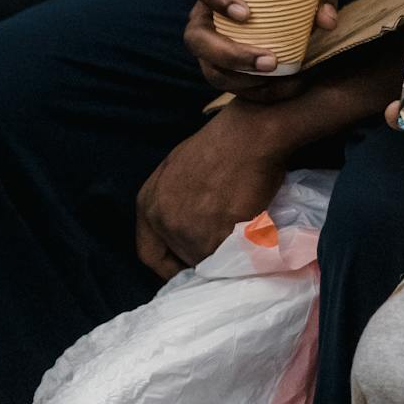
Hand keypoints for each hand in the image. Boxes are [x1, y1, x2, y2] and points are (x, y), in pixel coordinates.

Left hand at [136, 102, 292, 277]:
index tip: (189, 267)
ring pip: (208, 262)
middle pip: (182, 259)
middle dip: (203, 256)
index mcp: (148, 205)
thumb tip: (188, 225)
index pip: (149, 254)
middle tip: (225, 246)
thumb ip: (173, 203)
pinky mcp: (218, 238)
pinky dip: (242, 254)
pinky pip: (229, 259)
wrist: (249, 136)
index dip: (170, 266)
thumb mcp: (176, 170)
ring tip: (243, 240)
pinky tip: (255, 238)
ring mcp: (189, 232)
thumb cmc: (220, 143)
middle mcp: (163, 222)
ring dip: (224, 256)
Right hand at [183, 0, 338, 101]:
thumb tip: (327, 21)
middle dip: (230, 53)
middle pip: (195, 37)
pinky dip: (257, 92)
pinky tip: (284, 87)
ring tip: (276, 77)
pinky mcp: (221, 71)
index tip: (245, 13)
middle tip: (269, 61)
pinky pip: (230, 88)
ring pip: (210, 69)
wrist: (292, 20)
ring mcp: (208, 48)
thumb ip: (320, 0)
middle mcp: (204, 18)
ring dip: (242, 79)